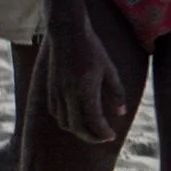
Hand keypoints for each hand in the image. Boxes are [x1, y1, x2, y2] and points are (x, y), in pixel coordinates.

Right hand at [40, 22, 127, 144]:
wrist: (67, 33)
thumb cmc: (91, 49)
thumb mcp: (109, 69)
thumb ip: (116, 92)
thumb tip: (120, 113)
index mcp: (86, 89)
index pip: (94, 121)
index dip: (103, 132)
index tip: (111, 136)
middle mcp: (69, 94)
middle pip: (78, 127)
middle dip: (91, 137)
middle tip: (103, 137)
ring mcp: (57, 92)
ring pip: (65, 123)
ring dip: (78, 130)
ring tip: (91, 129)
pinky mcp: (50, 89)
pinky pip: (56, 113)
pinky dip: (66, 121)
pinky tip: (76, 117)